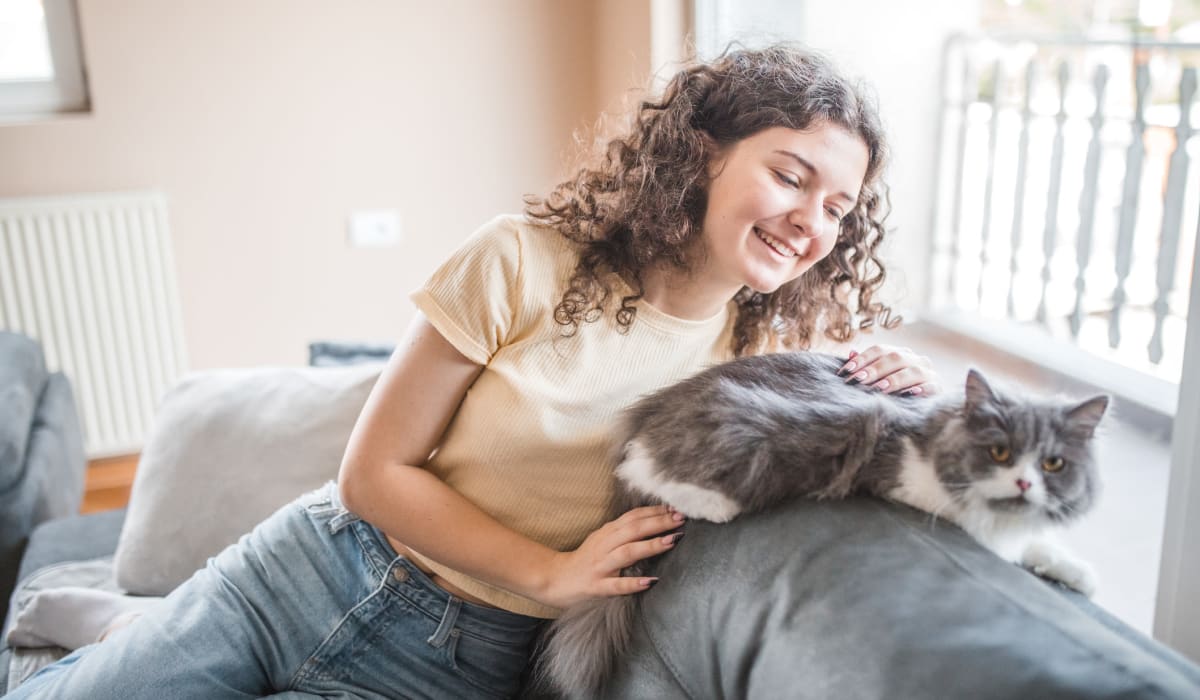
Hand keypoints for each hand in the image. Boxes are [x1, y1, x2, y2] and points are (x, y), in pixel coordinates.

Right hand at [538, 505, 684, 608]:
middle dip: (659, 523)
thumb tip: (654, 520)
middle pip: (634, 530)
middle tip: (681, 519)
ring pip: (627, 553)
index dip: (655, 511)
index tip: (677, 507)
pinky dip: (633, 583)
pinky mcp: (596, 586)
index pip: (634, 517)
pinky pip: (616, 585)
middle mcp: (605, 545)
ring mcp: (600, 566)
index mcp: (608, 533)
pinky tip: (650, 582)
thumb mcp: (603, 539)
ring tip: (671, 541)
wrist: (554, 579)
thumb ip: (624, 531)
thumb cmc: (586, 560)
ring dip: (650, 546)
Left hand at [837, 345, 939, 396]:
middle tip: (858, 380)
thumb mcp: (880, 379)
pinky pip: (930, 386)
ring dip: (895, 379)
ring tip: (880, 389)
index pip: (880, 350)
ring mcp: (928, 373)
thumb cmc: (896, 391)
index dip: (862, 359)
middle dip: (874, 370)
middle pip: (895, 358)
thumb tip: (851, 352)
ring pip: (913, 371)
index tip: (846, 371)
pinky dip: (921, 389)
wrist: (925, 408)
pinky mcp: (938, 388)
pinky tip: (910, 394)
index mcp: (900, 353)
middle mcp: (915, 359)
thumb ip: (866, 366)